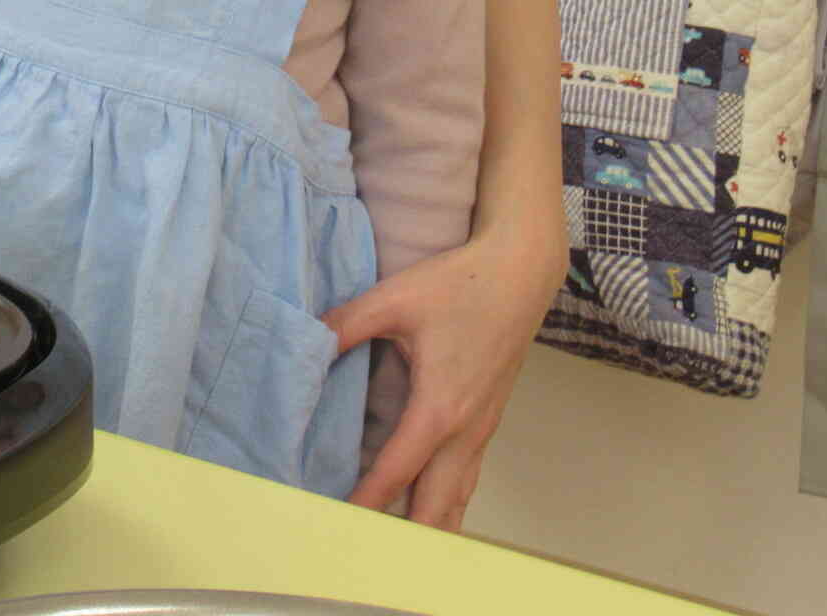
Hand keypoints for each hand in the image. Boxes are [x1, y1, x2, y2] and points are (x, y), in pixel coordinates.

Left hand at [322, 223, 562, 528]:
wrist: (521, 275)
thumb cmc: (460, 285)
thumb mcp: (393, 299)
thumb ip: (344, 324)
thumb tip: (306, 342)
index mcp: (439, 408)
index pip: (397, 471)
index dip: (367, 501)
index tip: (340, 524)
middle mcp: (465, 430)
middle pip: (436, 504)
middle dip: (405, 536)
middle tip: (367, 551)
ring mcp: (482, 429)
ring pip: (457, 496)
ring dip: (430, 525)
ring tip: (397, 551)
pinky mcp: (488, 420)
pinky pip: (466, 476)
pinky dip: (446, 502)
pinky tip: (429, 510)